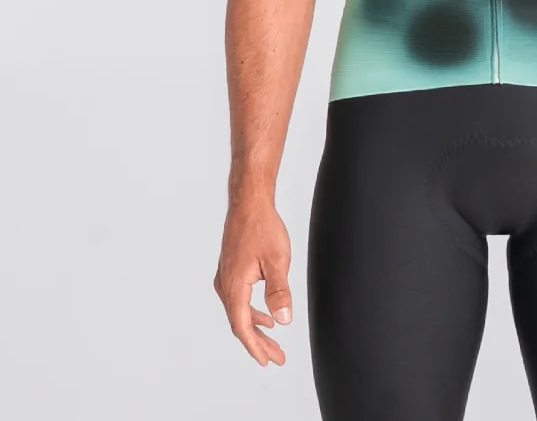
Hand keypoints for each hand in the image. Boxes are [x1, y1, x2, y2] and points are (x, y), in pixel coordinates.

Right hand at [214, 197, 292, 365]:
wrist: (249, 202)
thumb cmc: (262, 227)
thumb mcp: (277, 260)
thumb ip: (280, 291)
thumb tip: (284, 320)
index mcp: (234, 286)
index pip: (242, 326)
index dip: (256, 346)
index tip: (268, 360)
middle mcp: (225, 285)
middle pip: (240, 323)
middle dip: (259, 342)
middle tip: (276, 357)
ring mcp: (225, 277)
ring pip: (239, 312)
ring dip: (256, 328)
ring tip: (273, 342)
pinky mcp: (230, 270)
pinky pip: (239, 300)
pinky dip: (252, 312)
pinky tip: (265, 315)